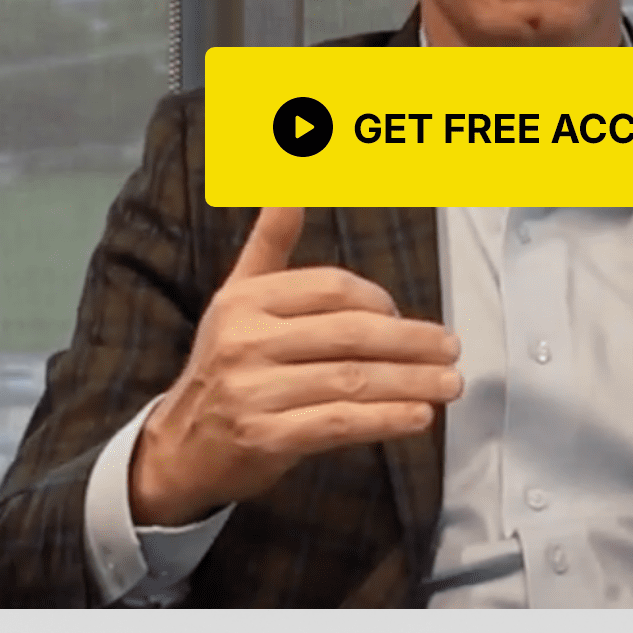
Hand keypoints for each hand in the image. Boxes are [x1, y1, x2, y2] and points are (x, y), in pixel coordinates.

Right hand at [128, 206, 463, 525]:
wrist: (181, 446)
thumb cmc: (224, 367)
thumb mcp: (236, 298)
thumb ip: (270, 243)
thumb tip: (289, 186)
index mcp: (246, 301)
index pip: (331, 288)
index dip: (380, 301)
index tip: (407, 318)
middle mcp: (246, 341)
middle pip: (350, 333)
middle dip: (411, 342)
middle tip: (450, 349)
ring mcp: (253, 391)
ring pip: (351, 380)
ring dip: (410, 382)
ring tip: (447, 384)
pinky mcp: (265, 438)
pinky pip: (338, 423)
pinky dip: (385, 419)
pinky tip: (417, 417)